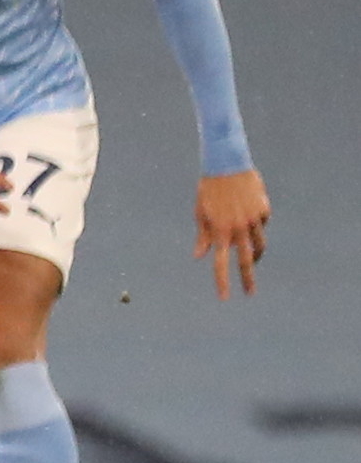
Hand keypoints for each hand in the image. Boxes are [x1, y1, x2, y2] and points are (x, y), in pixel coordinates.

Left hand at [195, 169, 269, 299]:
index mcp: (219, 230)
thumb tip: (199, 256)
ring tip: (253, 258)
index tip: (223, 298)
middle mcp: (238, 228)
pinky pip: (261, 223)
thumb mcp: (200, 212)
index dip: (222, 282)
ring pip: (259, 245)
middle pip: (246, 260)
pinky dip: (255, 223)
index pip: (220, 263)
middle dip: (248, 279)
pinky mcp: (264, 210)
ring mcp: (253, 220)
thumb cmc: (208, 189)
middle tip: (250, 294)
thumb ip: (203, 236)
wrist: (227, 164)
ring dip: (256, 254)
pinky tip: (248, 210)